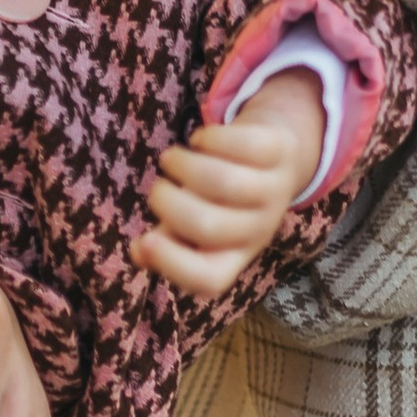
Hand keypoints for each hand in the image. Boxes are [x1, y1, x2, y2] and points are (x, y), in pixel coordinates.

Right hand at [129, 71, 324, 301]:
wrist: (277, 156)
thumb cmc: (223, 196)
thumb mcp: (197, 224)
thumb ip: (166, 239)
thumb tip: (137, 252)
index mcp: (235, 255)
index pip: (209, 278)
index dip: (173, 264)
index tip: (143, 240)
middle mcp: (260, 229)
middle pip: (209, 226)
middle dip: (168, 202)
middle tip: (158, 187)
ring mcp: (274, 190)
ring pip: (223, 182)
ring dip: (184, 165)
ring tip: (171, 159)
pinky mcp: (279, 151)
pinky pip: (241, 144)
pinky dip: (210, 138)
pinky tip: (201, 141)